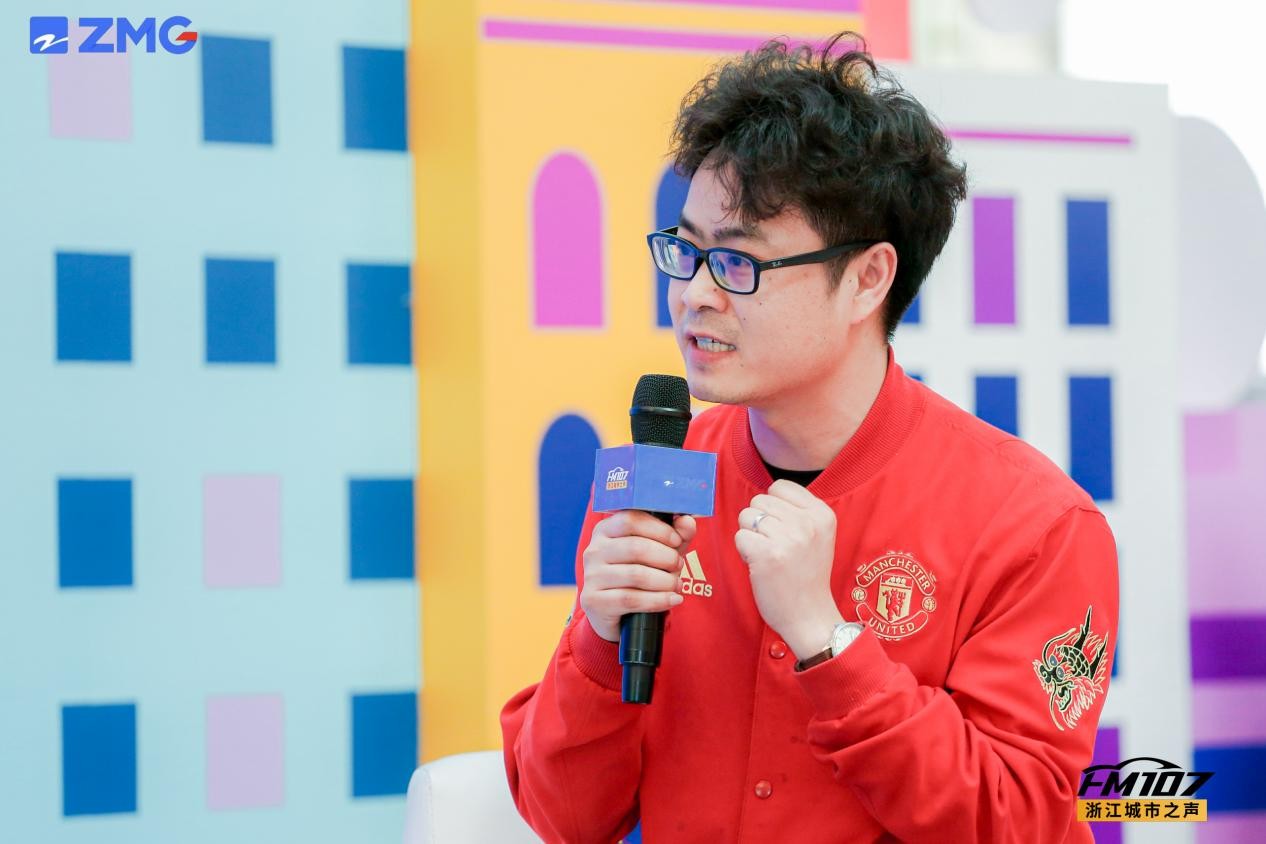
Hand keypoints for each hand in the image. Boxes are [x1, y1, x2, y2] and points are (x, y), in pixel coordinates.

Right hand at [580, 511, 697, 641]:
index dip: (659, 529)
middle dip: (666, 557)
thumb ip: (675, 535)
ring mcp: (591, 576)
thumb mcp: (659, 552)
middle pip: (635, 547)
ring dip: (665, 581)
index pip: (630, 519)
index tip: (677, 541)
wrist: (617, 614)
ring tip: (677, 585)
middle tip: (679, 565)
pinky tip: (673, 600)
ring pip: (635, 574)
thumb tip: (687, 522)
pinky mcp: (594, 601)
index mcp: (605, 530)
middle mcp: (594, 550)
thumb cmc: (639, 575)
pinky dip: (658, 600)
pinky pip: (632, 599)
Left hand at [736, 480, 842, 659]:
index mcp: (822, 514)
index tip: (783, 529)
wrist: (810, 615)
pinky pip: (740, 537)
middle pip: (759, 501)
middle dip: (759, 523)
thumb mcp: (818, 535)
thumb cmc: (807, 575)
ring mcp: (787, 538)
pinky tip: (760, 565)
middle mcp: (807, 523)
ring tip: (768, 555)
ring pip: (746, 517)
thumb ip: (797, 511)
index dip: (772, 507)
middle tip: (775, 547)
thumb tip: (764, 495)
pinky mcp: (766, 555)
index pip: (779, 487)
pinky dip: (744, 551)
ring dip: (750, 536)